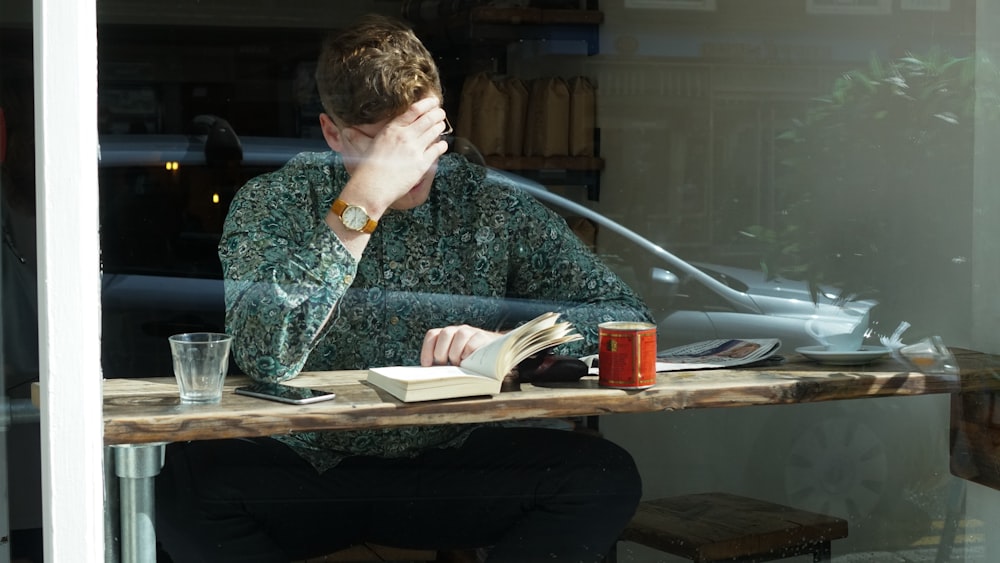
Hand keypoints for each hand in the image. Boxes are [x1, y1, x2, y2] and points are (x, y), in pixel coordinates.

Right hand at [344, 96, 449, 211]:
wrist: (371, 187)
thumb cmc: (367, 169)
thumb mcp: (369, 145)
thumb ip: (370, 136)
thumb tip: (349, 132)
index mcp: (391, 129)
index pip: (414, 110)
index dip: (427, 104)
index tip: (433, 101)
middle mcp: (405, 136)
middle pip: (428, 119)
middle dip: (437, 114)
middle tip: (441, 113)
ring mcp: (414, 149)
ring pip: (434, 132)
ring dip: (440, 127)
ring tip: (441, 125)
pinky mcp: (421, 164)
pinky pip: (437, 150)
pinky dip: (441, 145)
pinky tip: (442, 144)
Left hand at [420, 325, 503, 366]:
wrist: (497, 355)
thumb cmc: (471, 362)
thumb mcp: (456, 361)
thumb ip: (444, 364)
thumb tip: (430, 375)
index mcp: (448, 335)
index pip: (433, 335)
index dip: (427, 350)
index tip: (427, 365)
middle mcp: (458, 330)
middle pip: (444, 334)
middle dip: (442, 353)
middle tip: (446, 365)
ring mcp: (472, 332)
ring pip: (459, 335)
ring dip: (456, 353)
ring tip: (459, 364)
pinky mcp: (483, 337)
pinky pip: (472, 343)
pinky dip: (468, 353)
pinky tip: (469, 361)